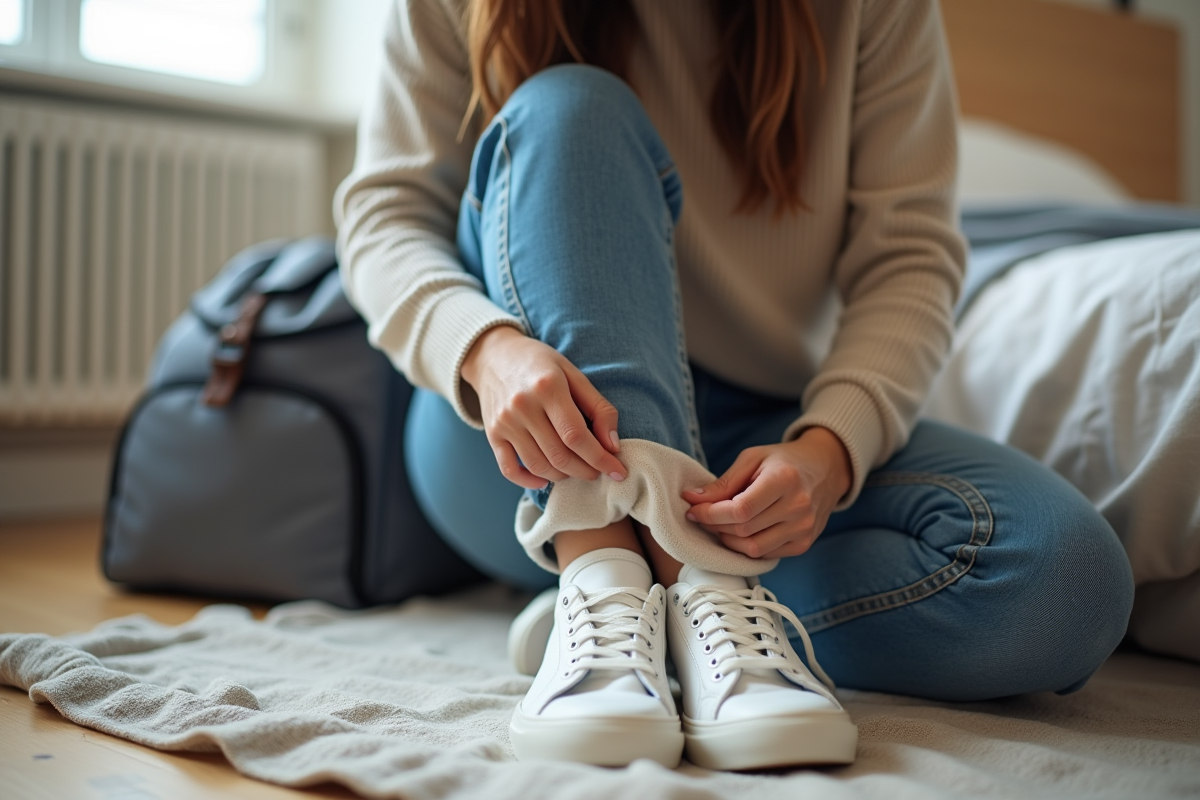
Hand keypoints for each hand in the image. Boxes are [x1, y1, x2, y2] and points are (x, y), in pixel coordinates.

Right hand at [461, 326, 626, 489]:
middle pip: (559, 455)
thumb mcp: (574, 374)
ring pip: (538, 466)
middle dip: (586, 471)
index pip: (577, 436)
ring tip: (577, 470)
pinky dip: (529, 482)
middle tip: (599, 471)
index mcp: (547, 387)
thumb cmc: (540, 364)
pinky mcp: (492, 434)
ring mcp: (504, 422)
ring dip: (563, 477)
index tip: (618, 471)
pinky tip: (546, 480)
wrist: (493, 355)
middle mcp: (522, 406)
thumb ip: (599, 408)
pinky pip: (509, 469)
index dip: (600, 458)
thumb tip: (613, 446)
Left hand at [681, 427, 851, 558]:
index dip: (711, 514)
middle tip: (702, 516)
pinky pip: (766, 555)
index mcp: (784, 479)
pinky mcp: (804, 543)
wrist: (825, 469)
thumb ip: (723, 482)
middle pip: (743, 530)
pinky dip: (746, 548)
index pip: (740, 509)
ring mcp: (804, 528)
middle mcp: (798, 507)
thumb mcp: (753, 459)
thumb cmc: (784, 461)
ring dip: (728, 540)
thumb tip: (691, 498)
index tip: (693, 510)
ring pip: (753, 548)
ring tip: (720, 525)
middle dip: (715, 526)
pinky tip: (740, 533)